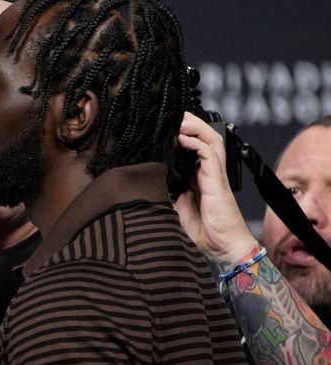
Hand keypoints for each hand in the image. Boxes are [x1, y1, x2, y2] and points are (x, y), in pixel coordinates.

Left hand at [174, 112, 258, 267]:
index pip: (190, 148)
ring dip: (195, 127)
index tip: (162, 127)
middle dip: (189, 124)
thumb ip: (164, 193)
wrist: (222, 250)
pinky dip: (197, 143)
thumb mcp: (173, 209)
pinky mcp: (218, 182)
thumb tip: (143, 183)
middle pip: (203, 139)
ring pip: (210, 141)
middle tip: (172, 115)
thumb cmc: (201, 233)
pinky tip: (183, 137)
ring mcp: (214, 176)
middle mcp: (207, 173)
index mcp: (197, 178)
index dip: (180, 135)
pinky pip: (210, 156)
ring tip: (179, 119)